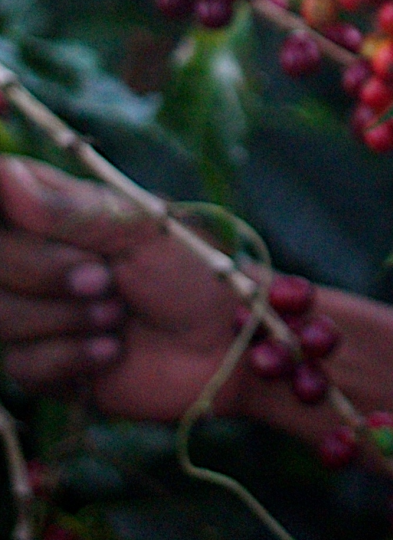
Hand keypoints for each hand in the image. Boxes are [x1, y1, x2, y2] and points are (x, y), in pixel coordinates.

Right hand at [0, 158, 243, 422]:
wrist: (223, 344)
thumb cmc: (195, 271)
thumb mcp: (143, 229)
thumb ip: (69, 209)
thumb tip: (4, 175)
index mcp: (57, 211)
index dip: (2, 206)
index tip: (31, 226)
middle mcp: (37, 257)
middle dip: (47, 273)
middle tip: (104, 278)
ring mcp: (35, 310)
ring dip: (66, 318)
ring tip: (117, 314)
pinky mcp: (42, 363)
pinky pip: (20, 364)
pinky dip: (71, 357)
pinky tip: (111, 350)